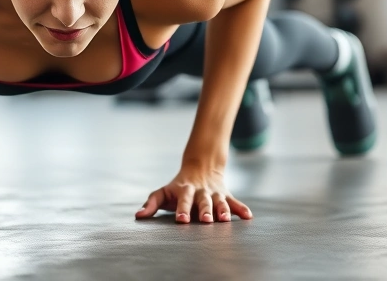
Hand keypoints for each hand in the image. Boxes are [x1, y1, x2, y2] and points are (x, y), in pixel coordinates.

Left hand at [135, 165, 252, 223]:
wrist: (200, 166)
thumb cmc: (177, 187)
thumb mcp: (163, 192)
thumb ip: (151, 204)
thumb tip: (139, 216)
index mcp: (184, 190)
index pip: (183, 200)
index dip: (182, 210)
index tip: (181, 220)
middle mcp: (201, 192)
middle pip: (203, 201)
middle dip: (205, 210)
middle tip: (206, 220)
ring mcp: (214, 193)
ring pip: (220, 201)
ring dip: (223, 210)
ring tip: (225, 220)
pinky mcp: (225, 196)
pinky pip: (235, 202)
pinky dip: (241, 209)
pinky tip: (248, 217)